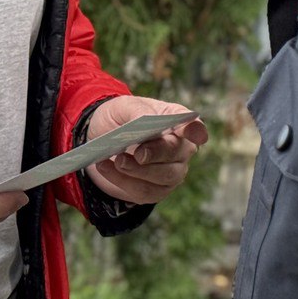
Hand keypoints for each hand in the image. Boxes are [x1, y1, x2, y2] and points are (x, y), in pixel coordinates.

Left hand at [81, 95, 208, 205]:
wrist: (101, 140)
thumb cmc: (120, 118)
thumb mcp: (124, 106)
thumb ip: (138, 111)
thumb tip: (144, 121)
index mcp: (176, 121)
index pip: (193, 126)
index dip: (196, 131)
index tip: (196, 134)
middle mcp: (181, 148)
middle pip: (177, 154)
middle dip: (156, 153)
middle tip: (138, 153)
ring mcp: (172, 172)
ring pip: (163, 177)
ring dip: (137, 170)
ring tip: (117, 160)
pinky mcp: (157, 191)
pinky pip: (145, 191)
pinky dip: (122, 180)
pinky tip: (105, 167)